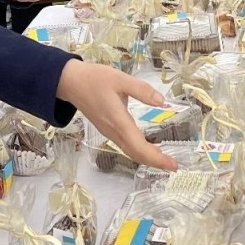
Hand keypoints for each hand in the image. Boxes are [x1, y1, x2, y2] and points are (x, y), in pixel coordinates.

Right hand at [56, 60, 178, 171]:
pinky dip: (139, 150)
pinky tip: (148, 146)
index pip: (140, 147)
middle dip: (155, 162)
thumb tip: (162, 102)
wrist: (70, 82)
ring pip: (130, 151)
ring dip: (148, 158)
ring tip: (165, 159)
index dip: (157, 158)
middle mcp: (114, 132)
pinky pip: (125, 145)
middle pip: (136, 154)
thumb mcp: (120, 79)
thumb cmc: (95, 79)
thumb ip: (141, 90)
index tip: (173, 165)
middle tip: (174, 166)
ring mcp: (109, 132)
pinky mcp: (107, 129)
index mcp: (119, 122)